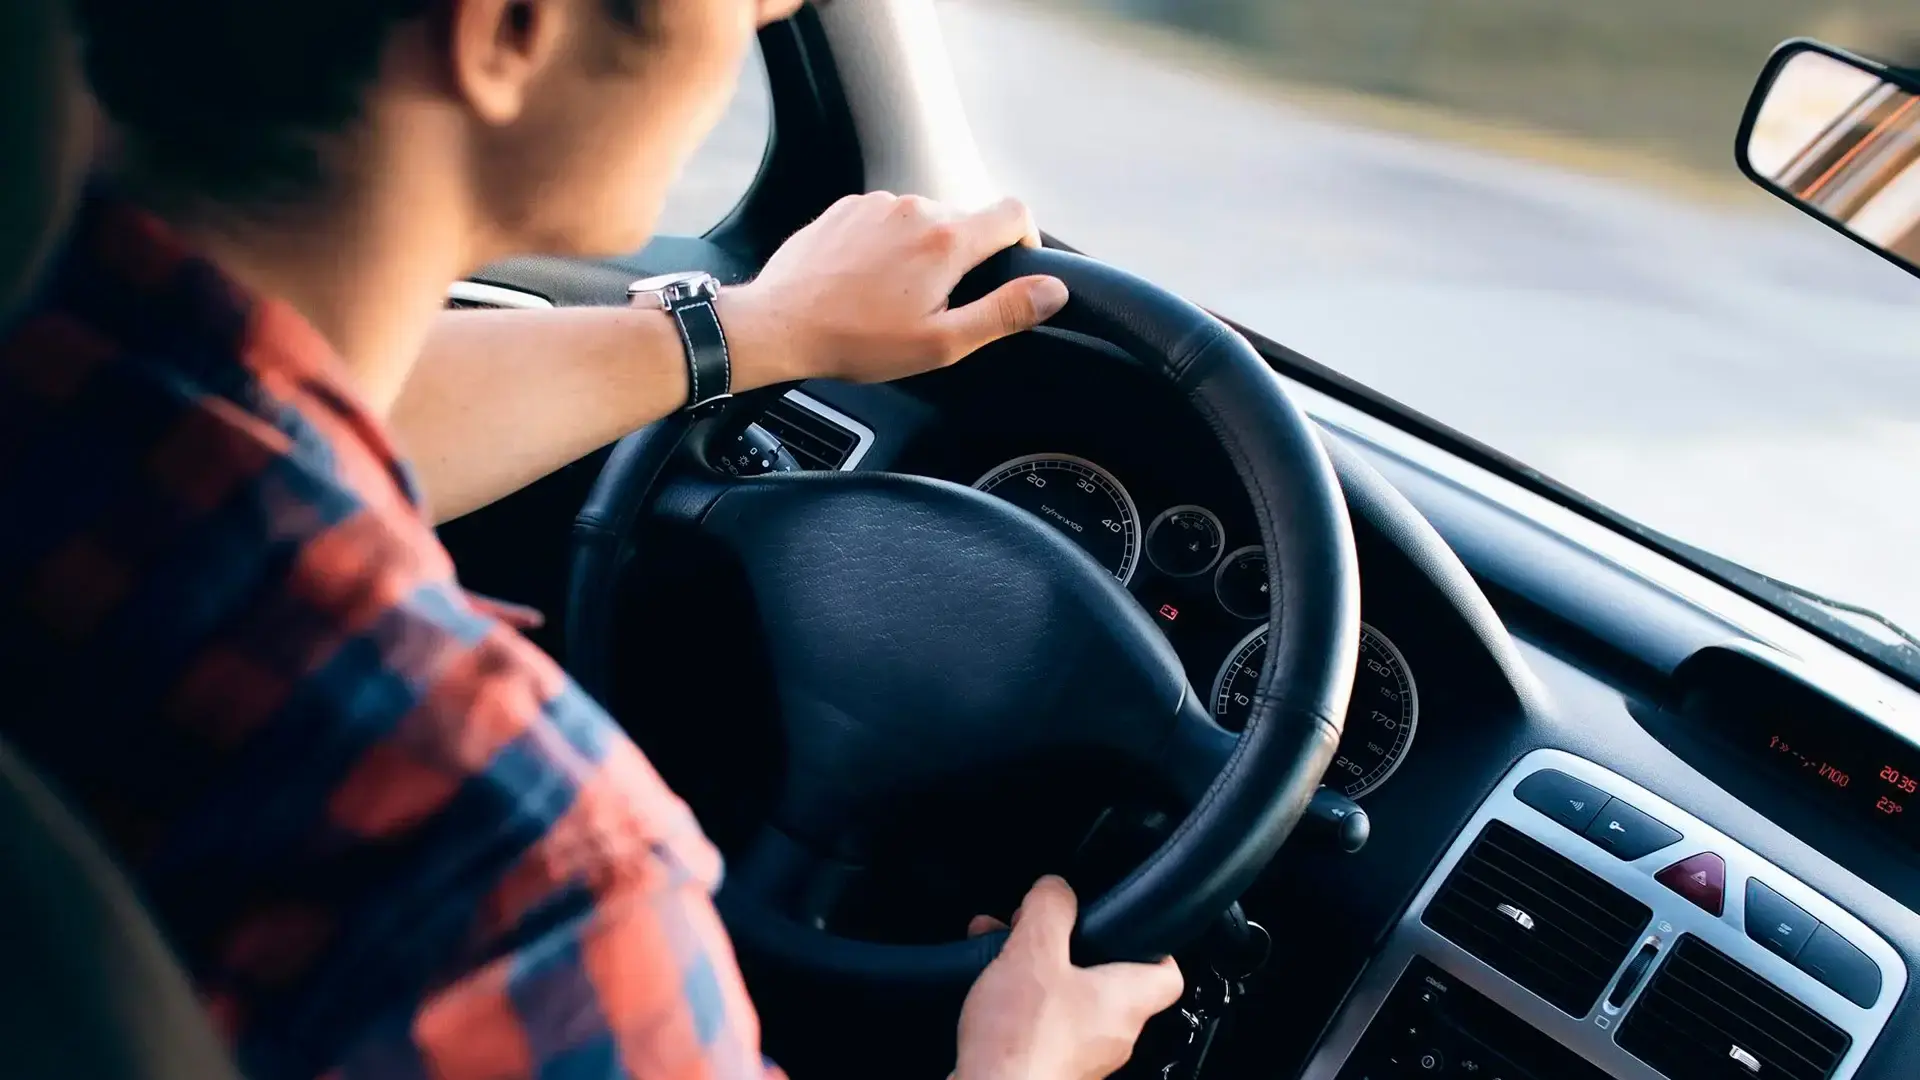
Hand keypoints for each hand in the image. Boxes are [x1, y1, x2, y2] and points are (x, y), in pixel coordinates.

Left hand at [718, 192, 1069, 387]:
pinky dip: (888, 244)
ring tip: (895, 297)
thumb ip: (1004, 312)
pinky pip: (886, 219)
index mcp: (947, 240)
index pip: (1015, 213)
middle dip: (964, 258)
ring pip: (924, 220)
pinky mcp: (847, 207)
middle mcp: (916, 208)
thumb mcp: (942, 342)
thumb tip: (1052, 291)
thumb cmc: (857, 340)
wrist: (779, 324)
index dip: (1025, 240)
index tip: (1013, 268)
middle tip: (938, 305)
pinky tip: (867, 281)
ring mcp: (877, 203)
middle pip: (967, 220)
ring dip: (923, 251)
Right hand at [955, 876, 1184, 1079]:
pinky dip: (1020, 1002)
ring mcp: (1082, 1056)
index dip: (1152, 943)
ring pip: (1068, 999)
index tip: (1128, 924)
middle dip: (1068, 948)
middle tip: (1040, 930)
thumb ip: (1049, 910)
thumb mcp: (1033, 952)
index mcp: (1126, 1000)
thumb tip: (1056, 887)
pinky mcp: (1049, 1068)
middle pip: (1106, 979)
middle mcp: (1113, 1033)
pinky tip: (988, 989)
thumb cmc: (1022, 1041)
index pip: (1167, 972)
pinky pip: (1043, 1024)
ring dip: (1037, 972)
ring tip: (1000, 951)